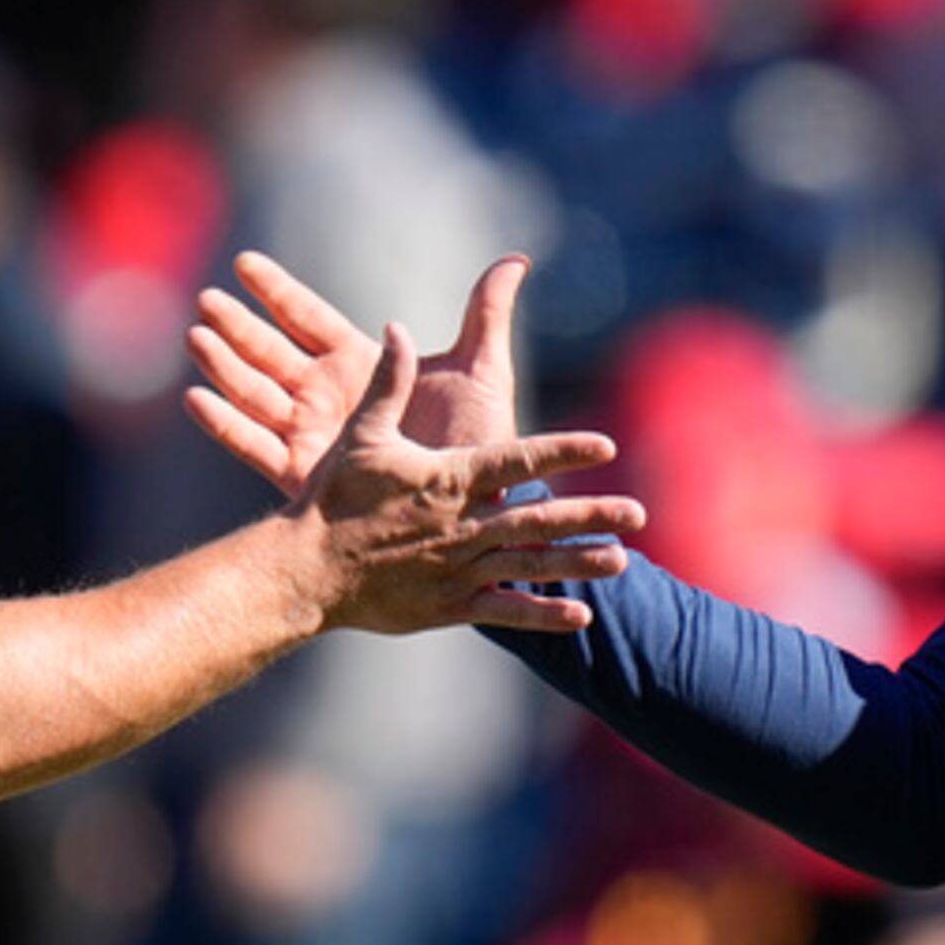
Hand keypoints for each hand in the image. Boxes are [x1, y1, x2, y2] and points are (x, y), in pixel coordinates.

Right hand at [189, 250, 531, 501]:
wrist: (472, 515)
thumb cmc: (477, 441)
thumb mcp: (482, 374)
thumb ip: (485, 316)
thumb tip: (515, 261)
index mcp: (363, 366)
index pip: (309, 318)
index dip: (277, 291)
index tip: (244, 264)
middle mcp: (329, 396)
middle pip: (272, 352)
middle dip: (238, 325)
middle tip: (205, 298)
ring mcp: (311, 435)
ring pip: (256, 393)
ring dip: (224, 367)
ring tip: (194, 338)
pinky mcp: (302, 474)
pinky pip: (255, 447)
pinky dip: (226, 425)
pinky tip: (196, 401)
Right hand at [292, 323, 643, 635]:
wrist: (306, 570)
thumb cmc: (332, 499)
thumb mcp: (360, 435)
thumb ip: (386, 383)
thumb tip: (397, 328)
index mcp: (449, 481)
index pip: (518, 461)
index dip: (563, 451)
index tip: (605, 444)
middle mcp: (463, 526)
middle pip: (539, 519)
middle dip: (591, 515)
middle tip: (638, 513)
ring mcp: (459, 569)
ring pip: (531, 566)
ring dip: (579, 564)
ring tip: (623, 562)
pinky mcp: (448, 605)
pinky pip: (504, 612)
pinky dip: (542, 615)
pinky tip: (580, 616)